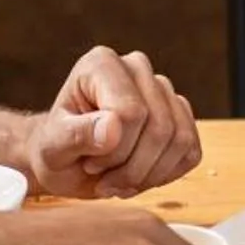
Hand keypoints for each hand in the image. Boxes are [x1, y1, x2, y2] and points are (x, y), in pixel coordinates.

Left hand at [23, 47, 201, 199]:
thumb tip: (112, 128)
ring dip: (148, 175)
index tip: (89, 163)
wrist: (66, 161)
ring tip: (118, 180)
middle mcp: (137, 68)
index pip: (131, 111)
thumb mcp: (53, 147)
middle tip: (103, 179)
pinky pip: (191, 152)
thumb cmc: (55, 149)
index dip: (115, 150)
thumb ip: (77, 135)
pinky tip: (138, 177)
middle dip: (132, 168)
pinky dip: (165, 175)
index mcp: (102, 64)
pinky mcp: (181, 116)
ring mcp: (163, 90)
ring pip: (180, 141)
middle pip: (160, 128)